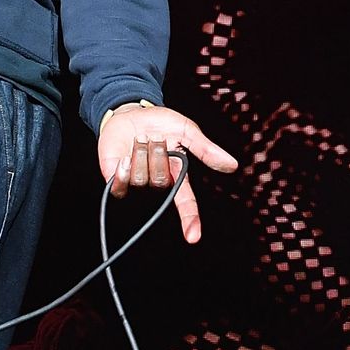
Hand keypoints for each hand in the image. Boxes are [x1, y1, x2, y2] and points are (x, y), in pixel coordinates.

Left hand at [96, 104, 238, 243]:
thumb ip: (206, 150)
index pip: (186, 202)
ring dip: (139, 154)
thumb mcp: (187, 130)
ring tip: (140, 140)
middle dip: (157, 154)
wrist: (130, 112)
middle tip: (155, 137)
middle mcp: (159, 182)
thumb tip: (232, 166)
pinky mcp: (116, 181)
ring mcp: (137, 183)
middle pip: (160, 182)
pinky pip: (120, 187)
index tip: (193, 237)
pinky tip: (124, 158)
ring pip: (140, 180)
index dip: (190, 220)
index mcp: (178, 174)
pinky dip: (122, 172)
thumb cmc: (160, 122)